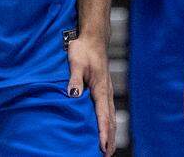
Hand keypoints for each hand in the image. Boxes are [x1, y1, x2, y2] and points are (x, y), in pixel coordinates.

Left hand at [67, 34, 116, 155]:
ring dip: (110, 132)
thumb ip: (74, 79)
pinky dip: (109, 122)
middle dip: (109, 137)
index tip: (102, 145)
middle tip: (106, 154)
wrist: (93, 38)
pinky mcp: (104, 88)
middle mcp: (106, 91)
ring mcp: (106, 90)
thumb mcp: (76, 62)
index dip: (103, 132)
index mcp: (100, 87)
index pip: (103, 114)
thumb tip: (73, 95)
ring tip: (108, 148)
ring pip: (111, 115)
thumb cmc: (84, 49)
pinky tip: (106, 128)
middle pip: (110, 119)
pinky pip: (108, 109)